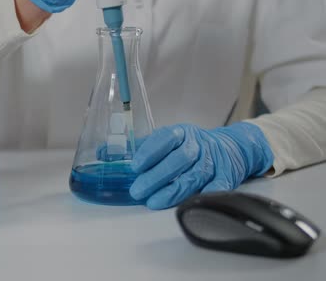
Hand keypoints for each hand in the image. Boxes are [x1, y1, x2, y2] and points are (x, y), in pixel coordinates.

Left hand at [130, 122, 273, 209]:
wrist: (231, 148)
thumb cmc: (191, 146)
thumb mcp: (168, 140)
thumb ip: (141, 148)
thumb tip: (106, 153)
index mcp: (182, 133)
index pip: (165, 138)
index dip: (150, 152)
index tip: (135, 166)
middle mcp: (198, 146)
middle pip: (178, 160)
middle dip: (156, 177)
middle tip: (137, 190)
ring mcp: (213, 162)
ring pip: (193, 177)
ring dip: (172, 191)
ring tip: (153, 202)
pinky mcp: (226, 177)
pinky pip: (216, 188)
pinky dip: (203, 197)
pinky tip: (188, 205)